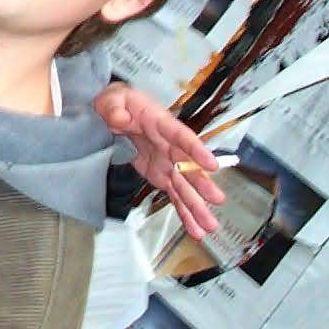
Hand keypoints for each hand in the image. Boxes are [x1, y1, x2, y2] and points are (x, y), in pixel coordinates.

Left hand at [95, 83, 225, 237]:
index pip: (181, 136)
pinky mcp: (161, 176)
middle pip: (188, 166)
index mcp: (161, 124)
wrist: (113, 113)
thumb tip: (120, 119)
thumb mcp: (111, 99)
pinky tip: (195, 229)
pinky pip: (175, 195)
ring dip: (197, 206)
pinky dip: (184, 213)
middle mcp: (170, 146)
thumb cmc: (117, 103)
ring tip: (209, 226)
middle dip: (201, 183)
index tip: (212, 164)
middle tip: (217, 200)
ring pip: (184, 187)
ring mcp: (167, 163)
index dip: (196, 150)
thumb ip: (114, 107)